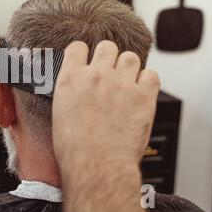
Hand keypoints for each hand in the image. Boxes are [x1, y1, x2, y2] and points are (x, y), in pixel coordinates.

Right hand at [52, 40, 159, 167]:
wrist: (96, 165)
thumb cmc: (74, 148)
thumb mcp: (59, 113)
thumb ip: (70, 92)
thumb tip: (77, 88)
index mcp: (71, 79)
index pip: (77, 47)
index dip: (83, 52)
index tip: (86, 59)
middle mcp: (96, 76)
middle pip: (107, 46)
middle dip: (108, 56)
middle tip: (108, 71)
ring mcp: (121, 84)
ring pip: (130, 57)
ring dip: (128, 67)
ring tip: (126, 81)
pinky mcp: (143, 97)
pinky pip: (151, 74)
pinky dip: (147, 81)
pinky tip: (140, 91)